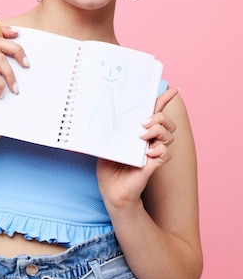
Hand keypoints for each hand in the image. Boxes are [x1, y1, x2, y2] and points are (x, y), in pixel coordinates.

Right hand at [0, 27, 29, 126]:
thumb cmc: (4, 106)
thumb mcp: (14, 85)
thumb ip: (18, 72)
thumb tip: (35, 62)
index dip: (5, 31)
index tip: (19, 33)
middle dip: (16, 49)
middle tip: (27, 65)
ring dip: (11, 74)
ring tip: (16, 89)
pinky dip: (1, 84)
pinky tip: (3, 95)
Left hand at [96, 87, 178, 211]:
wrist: (111, 188)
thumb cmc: (108, 165)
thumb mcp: (106, 141)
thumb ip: (110, 128)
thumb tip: (104, 112)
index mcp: (139, 130)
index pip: (155, 111)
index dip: (165, 99)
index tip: (174, 89)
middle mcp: (149, 139)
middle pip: (166, 121)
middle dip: (158, 117)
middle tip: (142, 124)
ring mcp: (153, 151)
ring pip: (169, 135)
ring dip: (157, 131)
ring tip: (141, 138)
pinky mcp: (154, 164)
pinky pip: (165, 153)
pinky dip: (157, 150)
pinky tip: (146, 154)